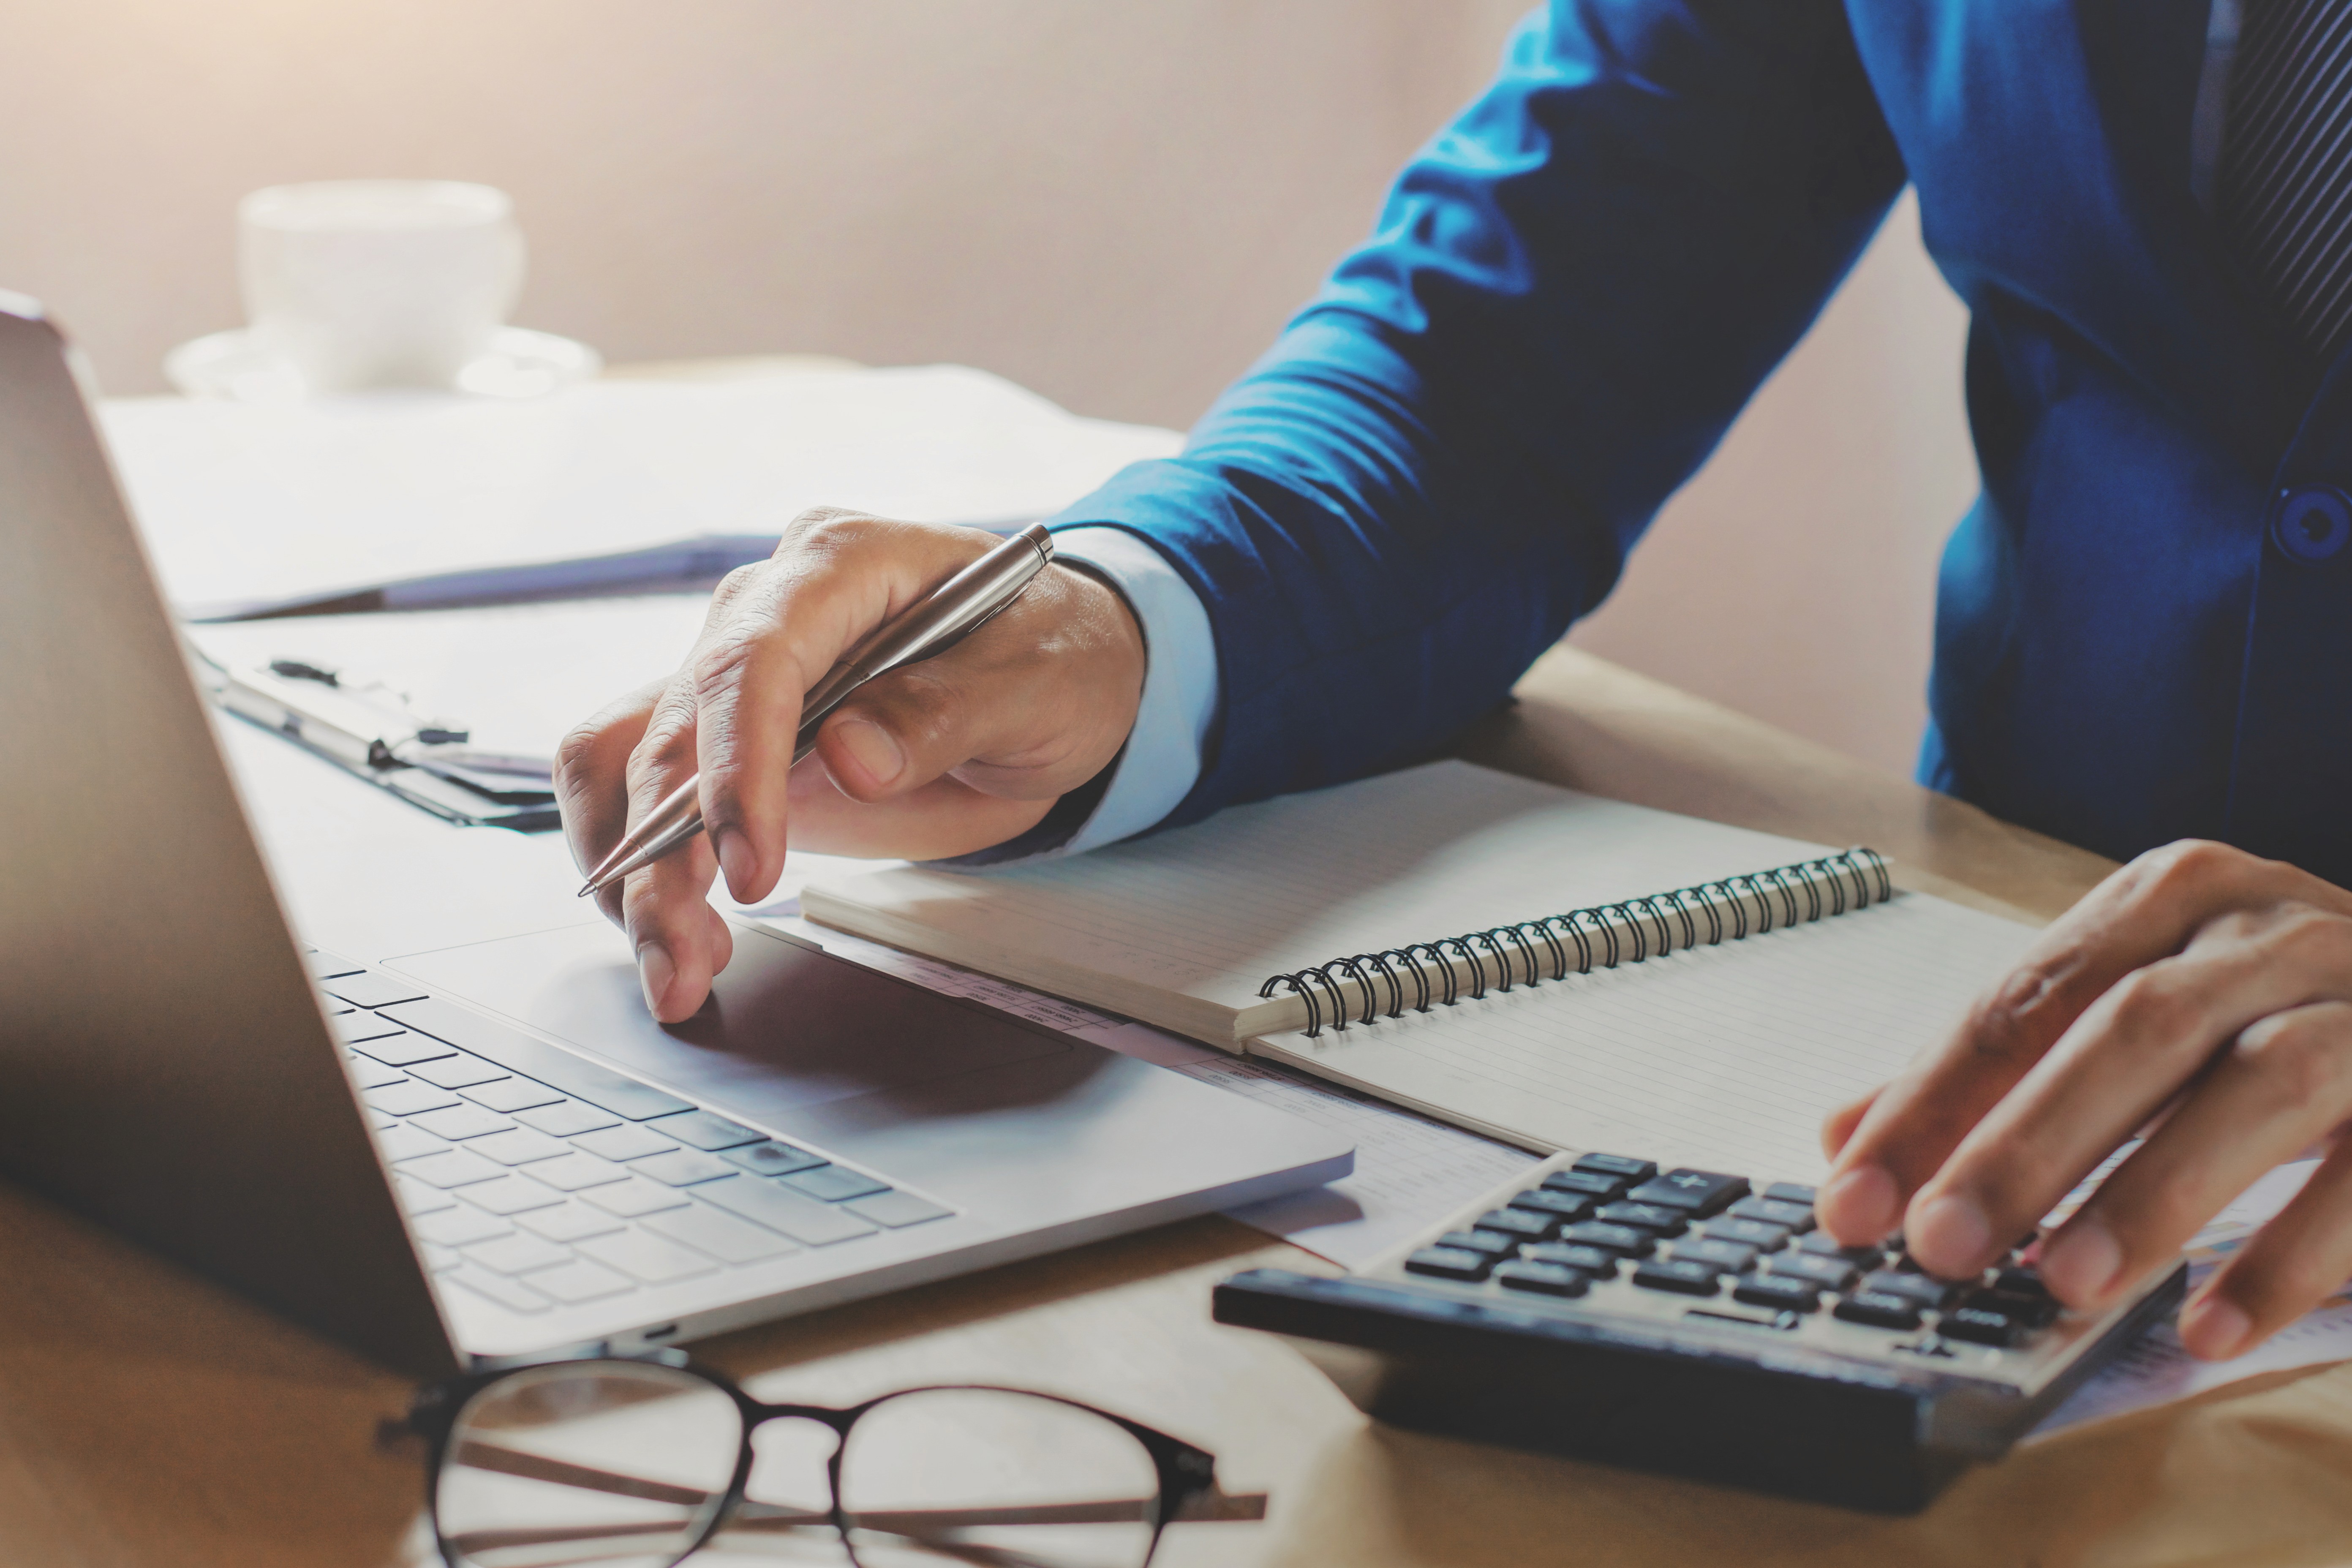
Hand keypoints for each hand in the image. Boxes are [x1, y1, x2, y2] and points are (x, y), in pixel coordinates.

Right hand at [554, 509, 1145, 1022]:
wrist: (1054, 672)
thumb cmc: (1052, 656)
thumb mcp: (1035, 681)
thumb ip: (945, 712)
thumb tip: (849, 754)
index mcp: (841, 564)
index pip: (753, 660)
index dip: (738, 767)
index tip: (751, 868)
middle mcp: (764, 610)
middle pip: (670, 724)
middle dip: (661, 853)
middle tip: (689, 958)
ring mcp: (735, 675)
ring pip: (627, 762)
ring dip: (632, 871)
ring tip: (681, 969)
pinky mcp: (726, 739)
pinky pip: (642, 791)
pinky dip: (644, 869)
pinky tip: (686, 938)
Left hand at [1816, 839, 2351, 1359]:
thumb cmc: (2283, 1008)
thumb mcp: (2143, 1008)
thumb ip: (2006, 1071)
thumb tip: (1850, 1137)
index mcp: (2172, 898)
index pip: (2017, 1002)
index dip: (1927, 1104)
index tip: (1851, 1199)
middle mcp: (2272, 930)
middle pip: (2128, 1030)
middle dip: (2025, 1145)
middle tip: (1941, 1245)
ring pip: (2257, 1087)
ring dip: (2154, 1194)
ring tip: (2066, 1286)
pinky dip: (2292, 1255)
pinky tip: (2212, 1325)